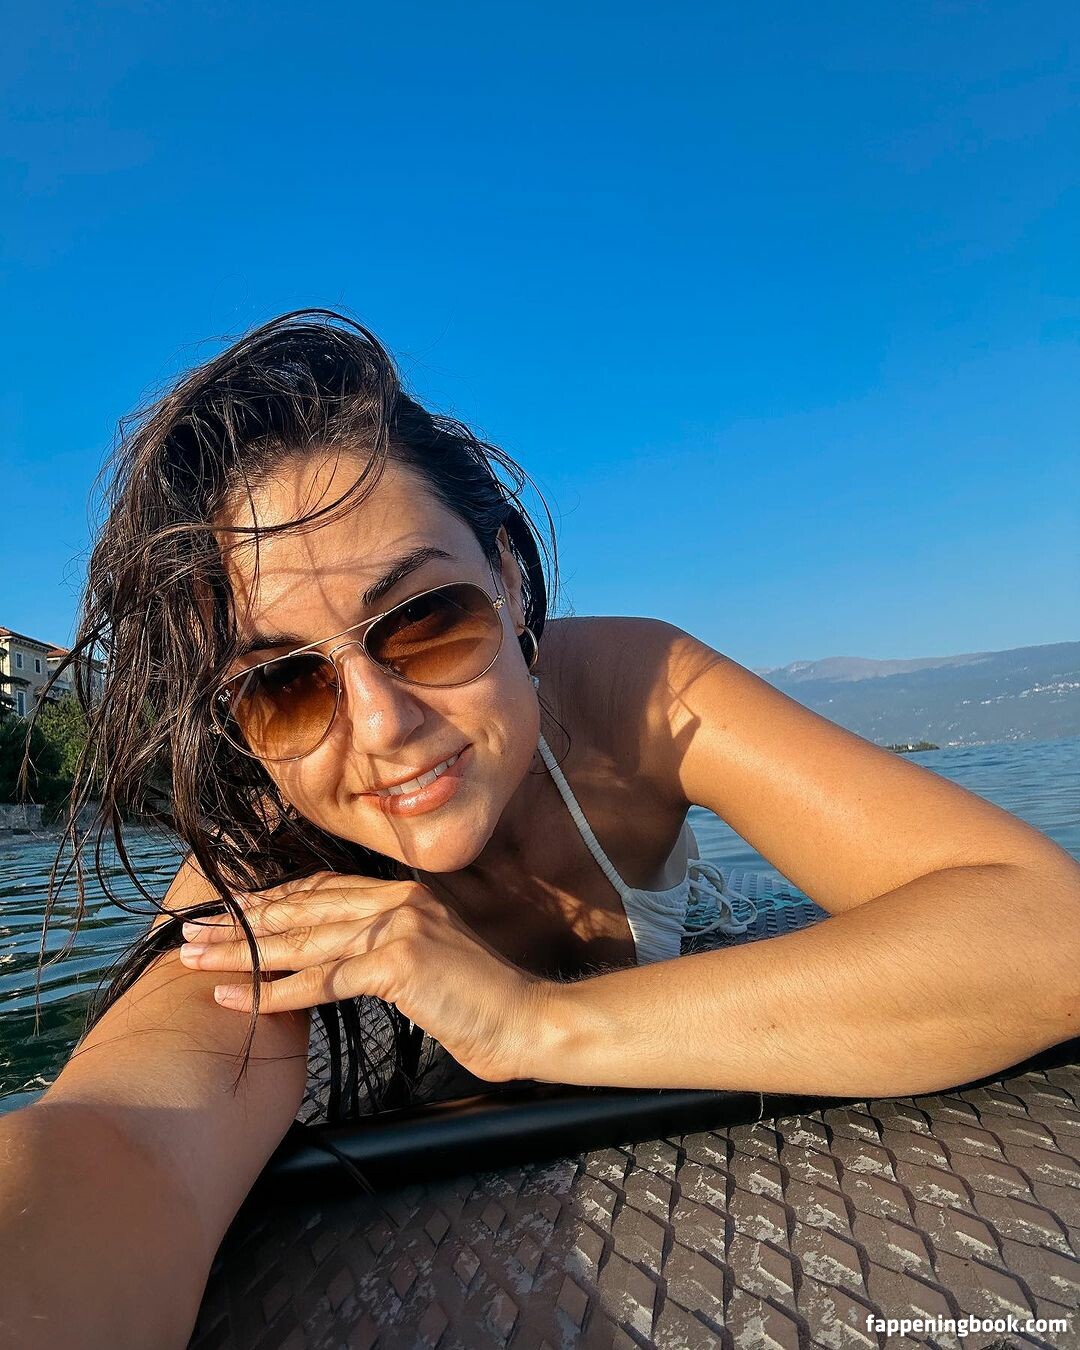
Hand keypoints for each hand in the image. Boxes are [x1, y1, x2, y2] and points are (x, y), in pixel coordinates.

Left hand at [178, 871, 554, 1082]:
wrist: (526, 1020)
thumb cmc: (479, 1002)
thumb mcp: (428, 962)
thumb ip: (387, 948)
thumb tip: (342, 959)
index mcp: (404, 894)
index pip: (322, 890)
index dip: (270, 900)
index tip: (227, 913)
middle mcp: (398, 900)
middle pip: (302, 908)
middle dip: (241, 923)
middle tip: (190, 935)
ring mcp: (398, 927)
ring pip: (303, 941)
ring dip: (242, 954)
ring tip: (194, 963)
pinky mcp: (398, 963)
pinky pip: (323, 980)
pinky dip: (276, 993)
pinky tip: (239, 1001)